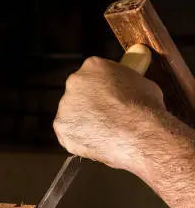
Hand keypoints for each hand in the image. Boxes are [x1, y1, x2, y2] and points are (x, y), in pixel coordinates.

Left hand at [53, 56, 165, 174]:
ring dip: (84, 122)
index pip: (93, 75)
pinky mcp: (62, 128)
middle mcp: (74, 82)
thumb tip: (128, 87)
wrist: (139, 134)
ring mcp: (65, 106)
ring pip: (72, 114)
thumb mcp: (141, 82)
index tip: (110, 98)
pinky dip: (80, 139)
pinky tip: (96, 142)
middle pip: (79, 94)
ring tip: (103, 132)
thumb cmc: (145, 108)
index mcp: (93, 66)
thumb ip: (125, 83)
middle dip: (89, 104)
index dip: (102, 89)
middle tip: (105, 117)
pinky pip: (69, 134)